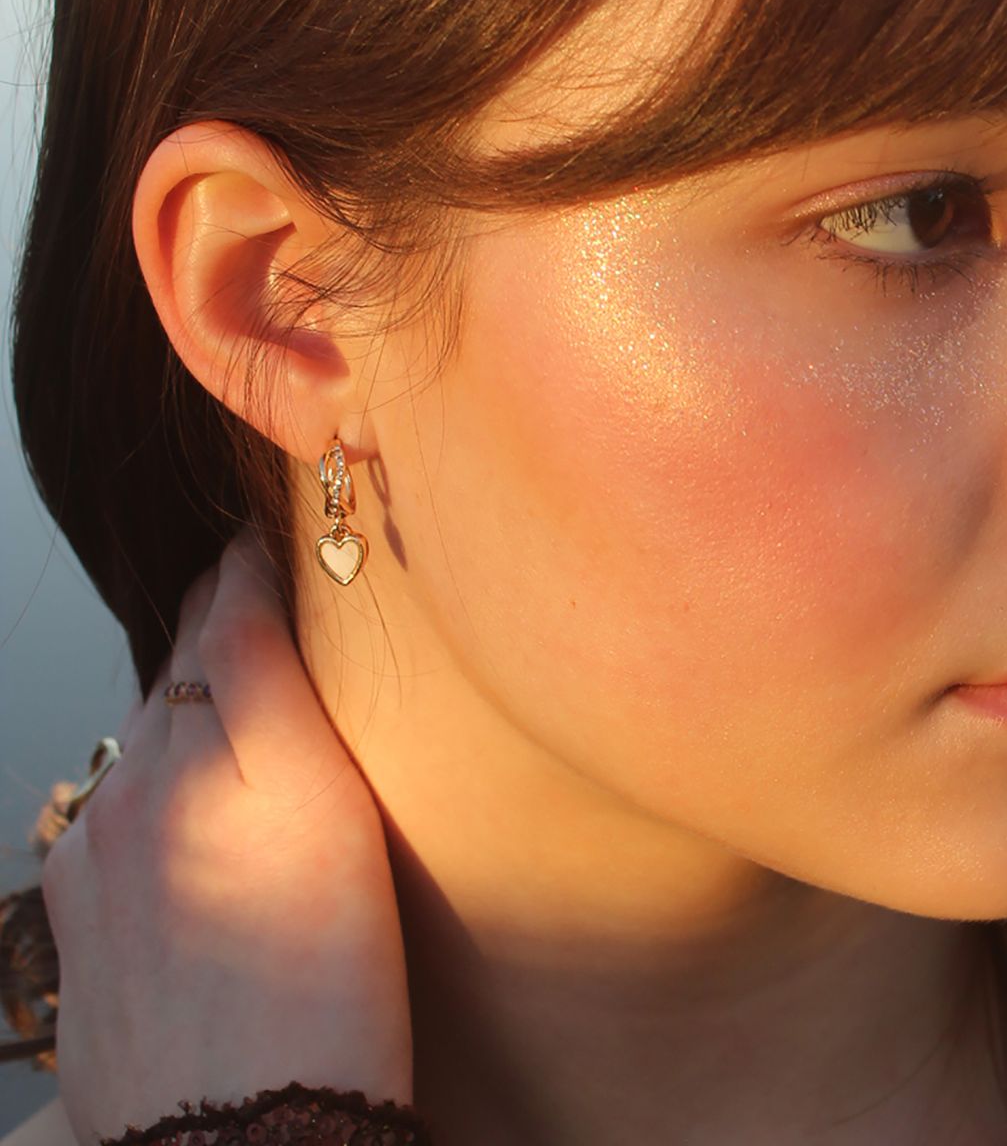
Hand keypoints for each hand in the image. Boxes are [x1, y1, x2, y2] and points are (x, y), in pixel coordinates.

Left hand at [42, 527, 412, 1141]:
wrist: (246, 1143)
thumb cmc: (319, 978)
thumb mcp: (316, 796)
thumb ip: (261, 670)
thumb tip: (236, 567)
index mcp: (184, 750)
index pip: (216, 614)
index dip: (255, 562)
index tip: (285, 525)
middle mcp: (123, 795)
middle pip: (176, 679)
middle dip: (225, 632)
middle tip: (289, 602)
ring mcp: (94, 868)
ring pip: (151, 751)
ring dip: (198, 715)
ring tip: (264, 713)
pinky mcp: (86, 932)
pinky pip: (127, 824)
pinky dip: (172, 792)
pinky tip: (218, 818)